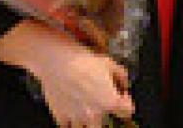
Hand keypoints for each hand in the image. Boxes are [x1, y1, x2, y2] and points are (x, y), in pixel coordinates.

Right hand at [0, 21, 134, 126]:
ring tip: (85, 109)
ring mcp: (76, 117)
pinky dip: (69, 120)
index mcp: (110, 102)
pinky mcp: (61, 116)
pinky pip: (67, 125)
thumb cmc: (81, 60)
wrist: (56, 60)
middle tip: (101, 105)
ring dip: (87, 121)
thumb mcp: (109, 62)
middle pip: (105, 125)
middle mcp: (94, 114)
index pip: (127, 111)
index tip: (123, 98)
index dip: (127, 103)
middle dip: (105, 116)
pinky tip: (71, 109)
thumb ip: (121, 75)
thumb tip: (124, 82)